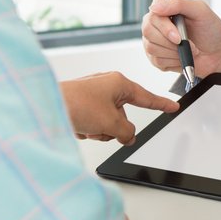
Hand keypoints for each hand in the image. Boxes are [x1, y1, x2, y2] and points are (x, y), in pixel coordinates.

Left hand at [59, 71, 178, 144]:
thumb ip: (127, 132)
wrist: (47, 105)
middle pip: (124, 116)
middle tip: (104, 130)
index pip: (146, 97)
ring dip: (101, 130)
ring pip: (109, 122)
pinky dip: (90, 129)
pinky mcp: (83, 105)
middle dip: (115, 128)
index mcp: (118, 83)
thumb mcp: (110, 122)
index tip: (173, 106)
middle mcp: (107, 86)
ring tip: (88, 127)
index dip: (161, 104)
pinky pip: (96, 123)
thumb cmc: (76, 104)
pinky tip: (80, 126)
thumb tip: (128, 136)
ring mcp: (94, 96)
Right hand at [141, 0, 220, 77]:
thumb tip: (155, 7)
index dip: (164, 26)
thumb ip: (179, 3)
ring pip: (151, 47)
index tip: (178, 36)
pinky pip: (157, 61)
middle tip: (187, 43)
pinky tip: (182, 57)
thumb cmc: (211, 30)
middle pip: (148, 30)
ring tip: (187, 49)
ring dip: (174, 52)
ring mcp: (155, 40)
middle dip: (170, 41)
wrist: (218, 54)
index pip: (153, 12)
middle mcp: (157, 23)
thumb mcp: (200, 11)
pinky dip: (173, 61)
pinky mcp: (156, 57)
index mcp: (166, 7)